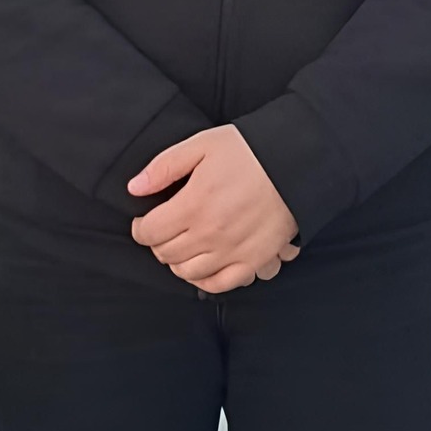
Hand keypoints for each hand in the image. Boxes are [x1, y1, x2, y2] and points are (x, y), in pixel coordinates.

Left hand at [129, 125, 298, 293]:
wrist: (295, 161)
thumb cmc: (248, 150)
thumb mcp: (201, 145)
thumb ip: (163, 167)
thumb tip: (134, 188)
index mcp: (194, 204)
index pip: (149, 232)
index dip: (139, 228)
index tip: (143, 221)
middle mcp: (211, 233)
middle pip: (165, 254)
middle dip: (157, 242)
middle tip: (163, 230)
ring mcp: (233, 251)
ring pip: (188, 272)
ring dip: (177, 261)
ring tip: (182, 245)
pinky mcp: (254, 260)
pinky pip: (220, 284)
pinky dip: (204, 280)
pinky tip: (202, 267)